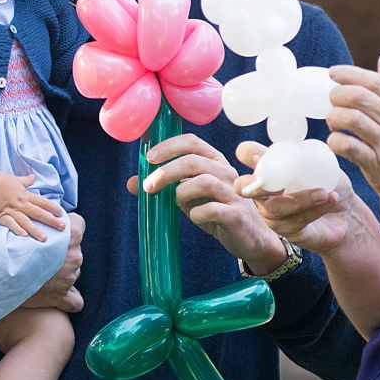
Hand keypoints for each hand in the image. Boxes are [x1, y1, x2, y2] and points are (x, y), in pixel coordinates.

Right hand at [0, 166, 65, 240]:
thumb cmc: (0, 180)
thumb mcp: (15, 179)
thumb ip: (26, 181)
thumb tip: (33, 177)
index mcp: (25, 195)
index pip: (42, 202)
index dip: (53, 208)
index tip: (61, 214)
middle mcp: (21, 203)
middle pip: (39, 213)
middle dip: (51, 221)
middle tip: (62, 227)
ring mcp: (11, 210)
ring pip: (26, 221)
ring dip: (36, 230)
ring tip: (44, 238)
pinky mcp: (1, 216)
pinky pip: (10, 224)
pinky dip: (17, 229)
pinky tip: (24, 236)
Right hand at [22, 213, 84, 311]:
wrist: (1, 273)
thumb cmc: (14, 249)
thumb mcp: (30, 230)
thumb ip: (45, 225)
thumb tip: (50, 223)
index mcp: (70, 237)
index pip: (79, 224)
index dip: (70, 227)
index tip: (60, 233)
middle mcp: (74, 257)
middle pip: (75, 250)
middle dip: (63, 252)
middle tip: (43, 255)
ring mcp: (70, 278)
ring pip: (73, 272)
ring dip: (62, 273)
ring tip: (41, 273)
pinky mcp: (62, 297)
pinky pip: (75, 301)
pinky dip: (69, 299)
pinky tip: (60, 295)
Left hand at [135, 133, 288, 273]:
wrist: (249, 238)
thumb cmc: (216, 211)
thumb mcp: (187, 197)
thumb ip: (165, 187)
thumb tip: (131, 182)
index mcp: (214, 161)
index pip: (192, 142)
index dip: (168, 146)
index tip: (148, 157)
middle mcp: (226, 172)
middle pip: (193, 161)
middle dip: (166, 171)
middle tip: (148, 186)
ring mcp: (233, 193)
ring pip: (204, 181)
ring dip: (181, 192)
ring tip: (175, 202)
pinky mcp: (236, 215)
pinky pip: (213, 209)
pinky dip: (198, 214)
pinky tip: (195, 218)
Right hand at [235, 141, 357, 254]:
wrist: (347, 213)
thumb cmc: (329, 183)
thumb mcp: (320, 162)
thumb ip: (304, 153)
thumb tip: (292, 145)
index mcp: (268, 166)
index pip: (247, 153)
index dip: (248, 153)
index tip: (262, 156)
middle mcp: (263, 190)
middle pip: (243, 187)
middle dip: (258, 185)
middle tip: (280, 185)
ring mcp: (271, 212)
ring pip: (274, 208)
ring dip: (301, 199)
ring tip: (325, 193)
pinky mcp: (286, 230)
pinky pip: (294, 221)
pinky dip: (314, 209)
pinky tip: (330, 199)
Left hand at [326, 52, 379, 221]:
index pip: (375, 82)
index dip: (349, 73)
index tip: (333, 72)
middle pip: (359, 97)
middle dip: (337, 95)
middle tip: (331, 101)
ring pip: (351, 119)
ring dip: (334, 117)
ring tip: (333, 122)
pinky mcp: (378, 166)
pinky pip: (349, 147)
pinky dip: (335, 142)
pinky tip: (335, 142)